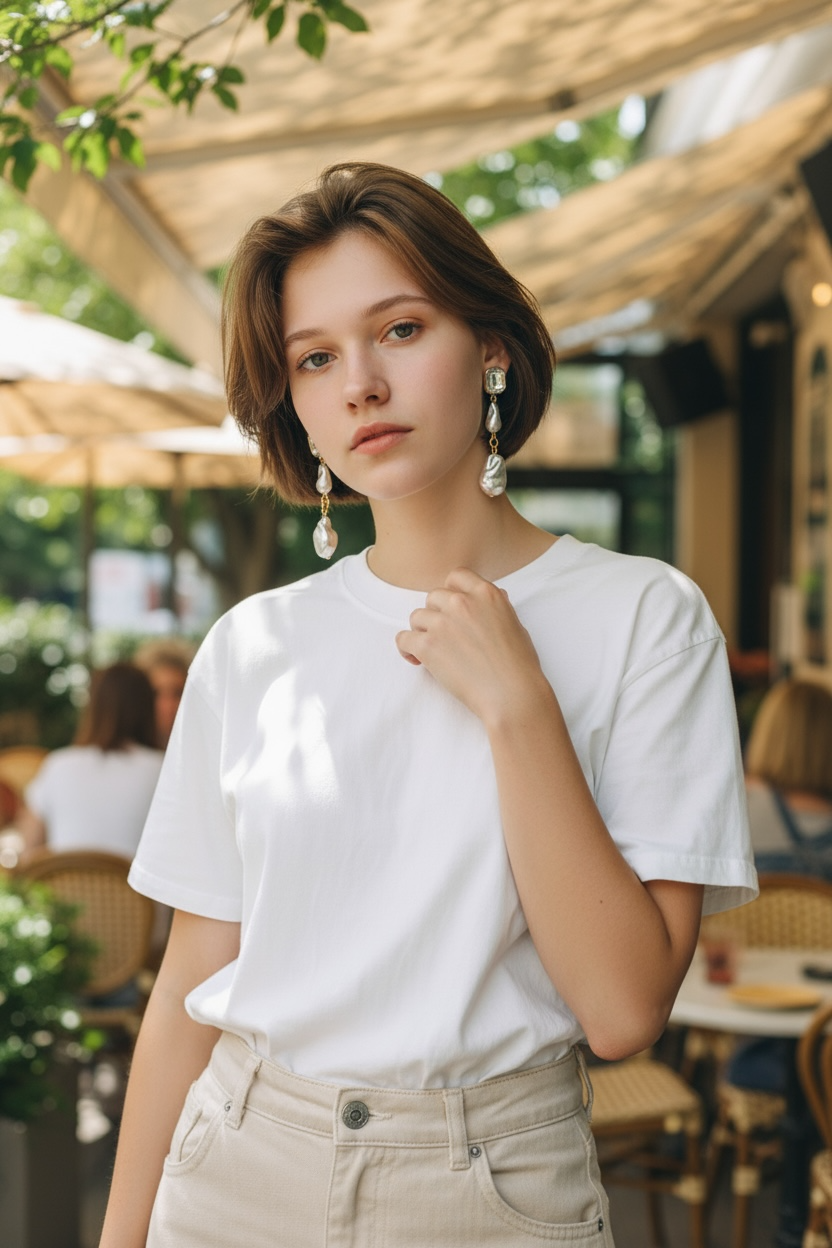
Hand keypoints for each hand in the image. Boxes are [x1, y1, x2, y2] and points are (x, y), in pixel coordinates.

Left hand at [395, 567, 547, 726]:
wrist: (512, 694)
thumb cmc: (518, 665)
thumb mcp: (514, 624)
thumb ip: (496, 608)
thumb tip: (487, 600)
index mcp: (485, 593)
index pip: (456, 577)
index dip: (451, 592)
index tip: (452, 608)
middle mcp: (461, 602)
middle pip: (433, 596)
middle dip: (436, 614)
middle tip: (444, 635)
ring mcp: (442, 623)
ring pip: (417, 617)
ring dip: (422, 631)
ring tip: (433, 650)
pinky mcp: (427, 645)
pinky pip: (403, 639)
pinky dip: (407, 649)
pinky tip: (416, 659)